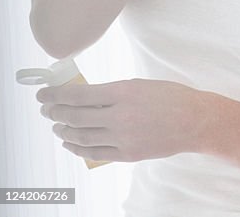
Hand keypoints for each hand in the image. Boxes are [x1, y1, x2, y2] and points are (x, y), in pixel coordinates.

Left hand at [38, 78, 210, 162]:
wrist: (196, 121)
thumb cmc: (172, 98)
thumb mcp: (141, 84)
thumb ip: (113, 91)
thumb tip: (85, 97)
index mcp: (124, 92)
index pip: (78, 95)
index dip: (55, 95)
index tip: (43, 94)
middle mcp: (119, 116)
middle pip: (74, 117)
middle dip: (54, 113)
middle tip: (46, 109)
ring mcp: (122, 138)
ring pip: (80, 136)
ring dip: (63, 131)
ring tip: (56, 126)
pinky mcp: (127, 154)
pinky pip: (93, 153)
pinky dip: (77, 148)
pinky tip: (70, 143)